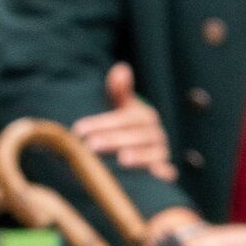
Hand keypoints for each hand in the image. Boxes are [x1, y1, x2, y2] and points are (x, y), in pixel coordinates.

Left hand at [74, 62, 174, 177]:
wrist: (143, 158)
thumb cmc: (124, 130)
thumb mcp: (120, 109)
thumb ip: (118, 91)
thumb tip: (121, 68)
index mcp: (144, 116)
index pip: (125, 117)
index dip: (103, 123)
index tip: (79, 130)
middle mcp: (156, 134)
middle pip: (139, 135)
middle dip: (115, 139)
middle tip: (91, 146)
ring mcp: (163, 154)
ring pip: (154, 153)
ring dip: (138, 156)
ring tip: (121, 160)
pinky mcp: (166, 173)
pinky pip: (166, 173)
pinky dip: (159, 174)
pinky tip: (148, 177)